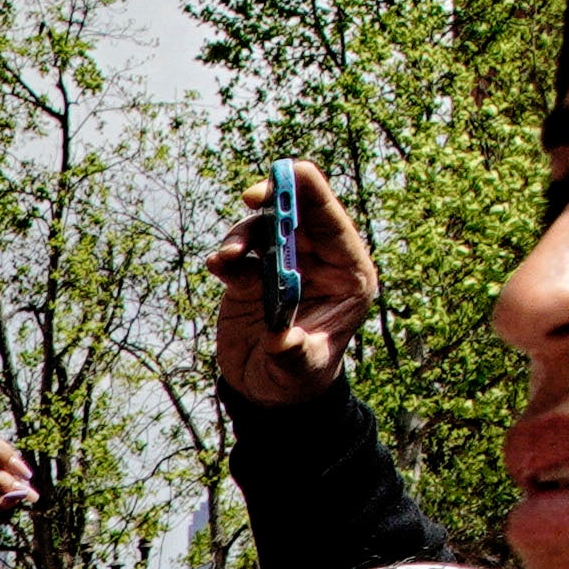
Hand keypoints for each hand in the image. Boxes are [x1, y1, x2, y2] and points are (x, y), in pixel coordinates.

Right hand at [203, 167, 378, 408]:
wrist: (268, 393)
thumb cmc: (299, 380)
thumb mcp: (301, 369)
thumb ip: (293, 352)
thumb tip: (280, 337)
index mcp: (348, 275)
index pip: (333, 222)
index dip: (311, 195)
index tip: (289, 175)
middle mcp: (318, 262)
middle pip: (297, 214)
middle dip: (274, 200)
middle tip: (251, 196)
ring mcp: (284, 266)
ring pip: (264, 229)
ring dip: (243, 235)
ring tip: (227, 258)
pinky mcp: (253, 276)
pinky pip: (240, 253)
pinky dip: (227, 256)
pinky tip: (219, 267)